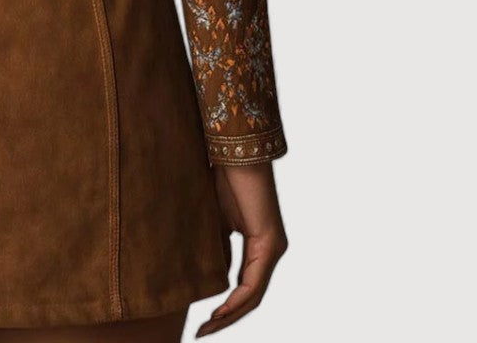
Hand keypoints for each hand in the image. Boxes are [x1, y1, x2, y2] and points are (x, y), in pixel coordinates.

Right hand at [197, 162, 287, 336]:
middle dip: (227, 317)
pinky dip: (237, 299)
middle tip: (203, 333)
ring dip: (231, 314)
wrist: (234, 152)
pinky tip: (220, 310)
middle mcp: (271, 250)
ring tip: (208, 327)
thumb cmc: (222, 178)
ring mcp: (273, 247)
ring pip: (254, 294)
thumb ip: (217, 246)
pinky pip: (255, 282)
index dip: (226, 308)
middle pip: (251, 297)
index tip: (204, 322)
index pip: (245, 287)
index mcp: (259, 245)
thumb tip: (210, 273)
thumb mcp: (215, 221)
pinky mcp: (269, 242)